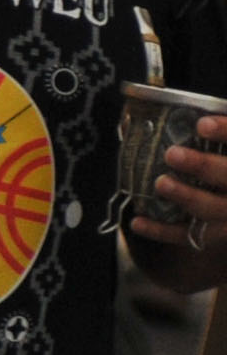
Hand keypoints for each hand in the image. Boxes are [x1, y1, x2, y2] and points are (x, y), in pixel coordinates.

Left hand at [130, 116, 226, 272]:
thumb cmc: (217, 168)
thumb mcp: (218, 149)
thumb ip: (206, 134)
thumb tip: (144, 117)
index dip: (226, 131)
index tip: (201, 124)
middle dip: (204, 166)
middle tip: (172, 154)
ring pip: (214, 209)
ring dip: (187, 196)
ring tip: (161, 184)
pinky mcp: (218, 236)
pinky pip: (191, 236)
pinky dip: (162, 231)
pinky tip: (137, 222)